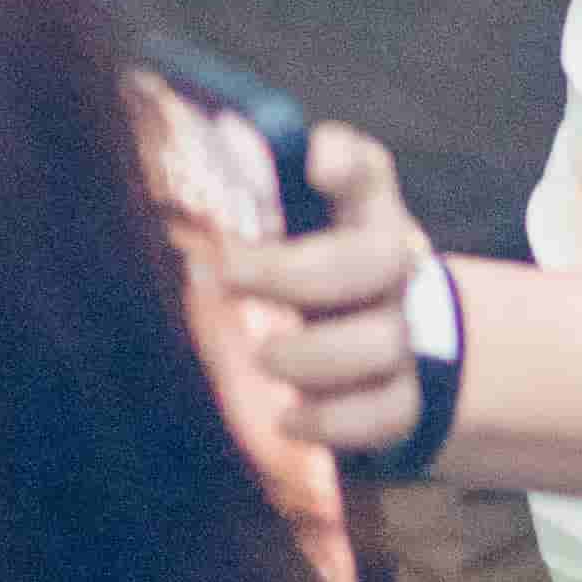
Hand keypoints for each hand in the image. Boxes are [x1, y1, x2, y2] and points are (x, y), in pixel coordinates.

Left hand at [223, 123, 429, 459]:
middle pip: (379, 257)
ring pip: (383, 341)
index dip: (345, 161)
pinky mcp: (402, 396)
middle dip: (297, 271)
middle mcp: (391, 267)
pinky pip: (386, 413)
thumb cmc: (311, 275)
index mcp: (362, 212)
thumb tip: (178, 179)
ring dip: (315, 353)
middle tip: (229, 276)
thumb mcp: (291, 232)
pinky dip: (334, 420)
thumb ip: (245, 206)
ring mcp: (401, 332)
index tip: (313, 164)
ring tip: (264, 355)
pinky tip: (289, 419)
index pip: (365, 171)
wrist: (379, 343)